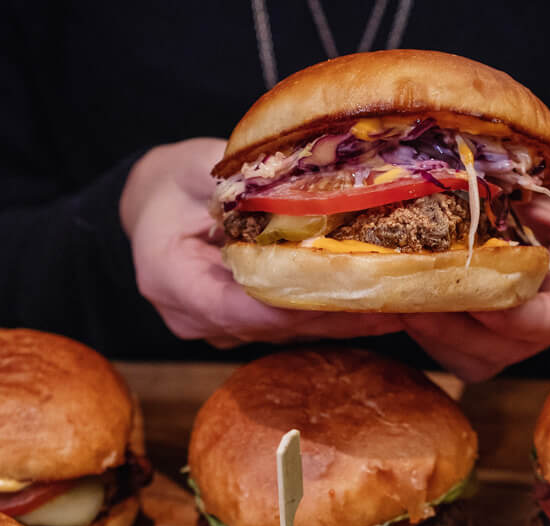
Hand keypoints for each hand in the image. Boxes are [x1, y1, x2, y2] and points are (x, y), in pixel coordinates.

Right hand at [120, 139, 402, 347]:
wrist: (153, 208)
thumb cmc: (171, 183)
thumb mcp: (196, 167)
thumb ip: (237, 180)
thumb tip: (294, 180)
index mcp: (169, 280)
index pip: (238, 304)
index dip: (294, 305)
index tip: (345, 297)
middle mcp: (191, 317)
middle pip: (270, 326)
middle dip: (332, 318)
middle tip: (391, 308)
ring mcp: (215, 330)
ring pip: (283, 334)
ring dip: (339, 324)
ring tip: (396, 311)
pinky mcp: (239, 330)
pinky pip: (286, 330)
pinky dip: (327, 319)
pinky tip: (374, 312)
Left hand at [399, 146, 549, 379]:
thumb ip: (517, 190)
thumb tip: (455, 189)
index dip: (520, 320)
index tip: (481, 304)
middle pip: (507, 348)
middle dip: (455, 327)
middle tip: (412, 300)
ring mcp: (523, 338)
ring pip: (478, 359)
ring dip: (434, 335)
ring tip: (399, 304)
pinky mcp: (492, 341)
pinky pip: (460, 355)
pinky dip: (427, 336)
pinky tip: (401, 309)